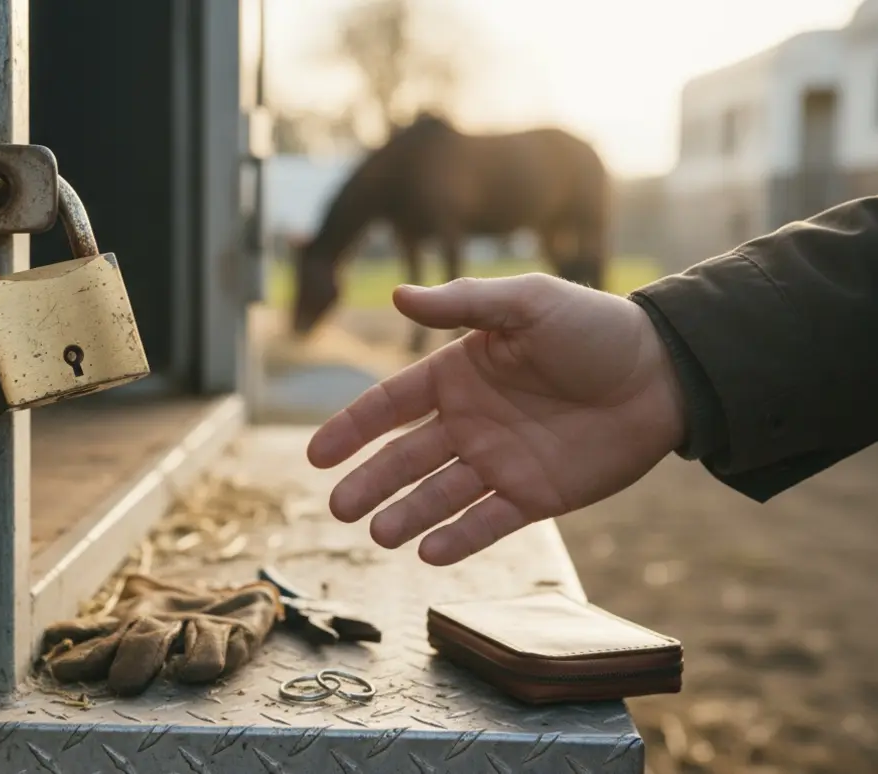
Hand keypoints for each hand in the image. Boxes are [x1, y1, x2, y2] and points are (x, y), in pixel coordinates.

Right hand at [306, 274, 685, 565]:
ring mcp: (499, 462)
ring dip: (406, 515)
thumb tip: (400, 295)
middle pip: (404, 458)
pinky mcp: (534, 496)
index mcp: (457, 375)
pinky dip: (458, 538)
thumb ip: (463, 304)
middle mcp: (469, 422)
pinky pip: (487, 521)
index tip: (316, 455)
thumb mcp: (527, 303)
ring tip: (379, 535)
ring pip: (439, 495)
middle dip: (369, 483)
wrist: (665, 374)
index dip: (350, 429)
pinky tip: (428, 552)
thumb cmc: (595, 329)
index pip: (389, 406)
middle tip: (338, 508)